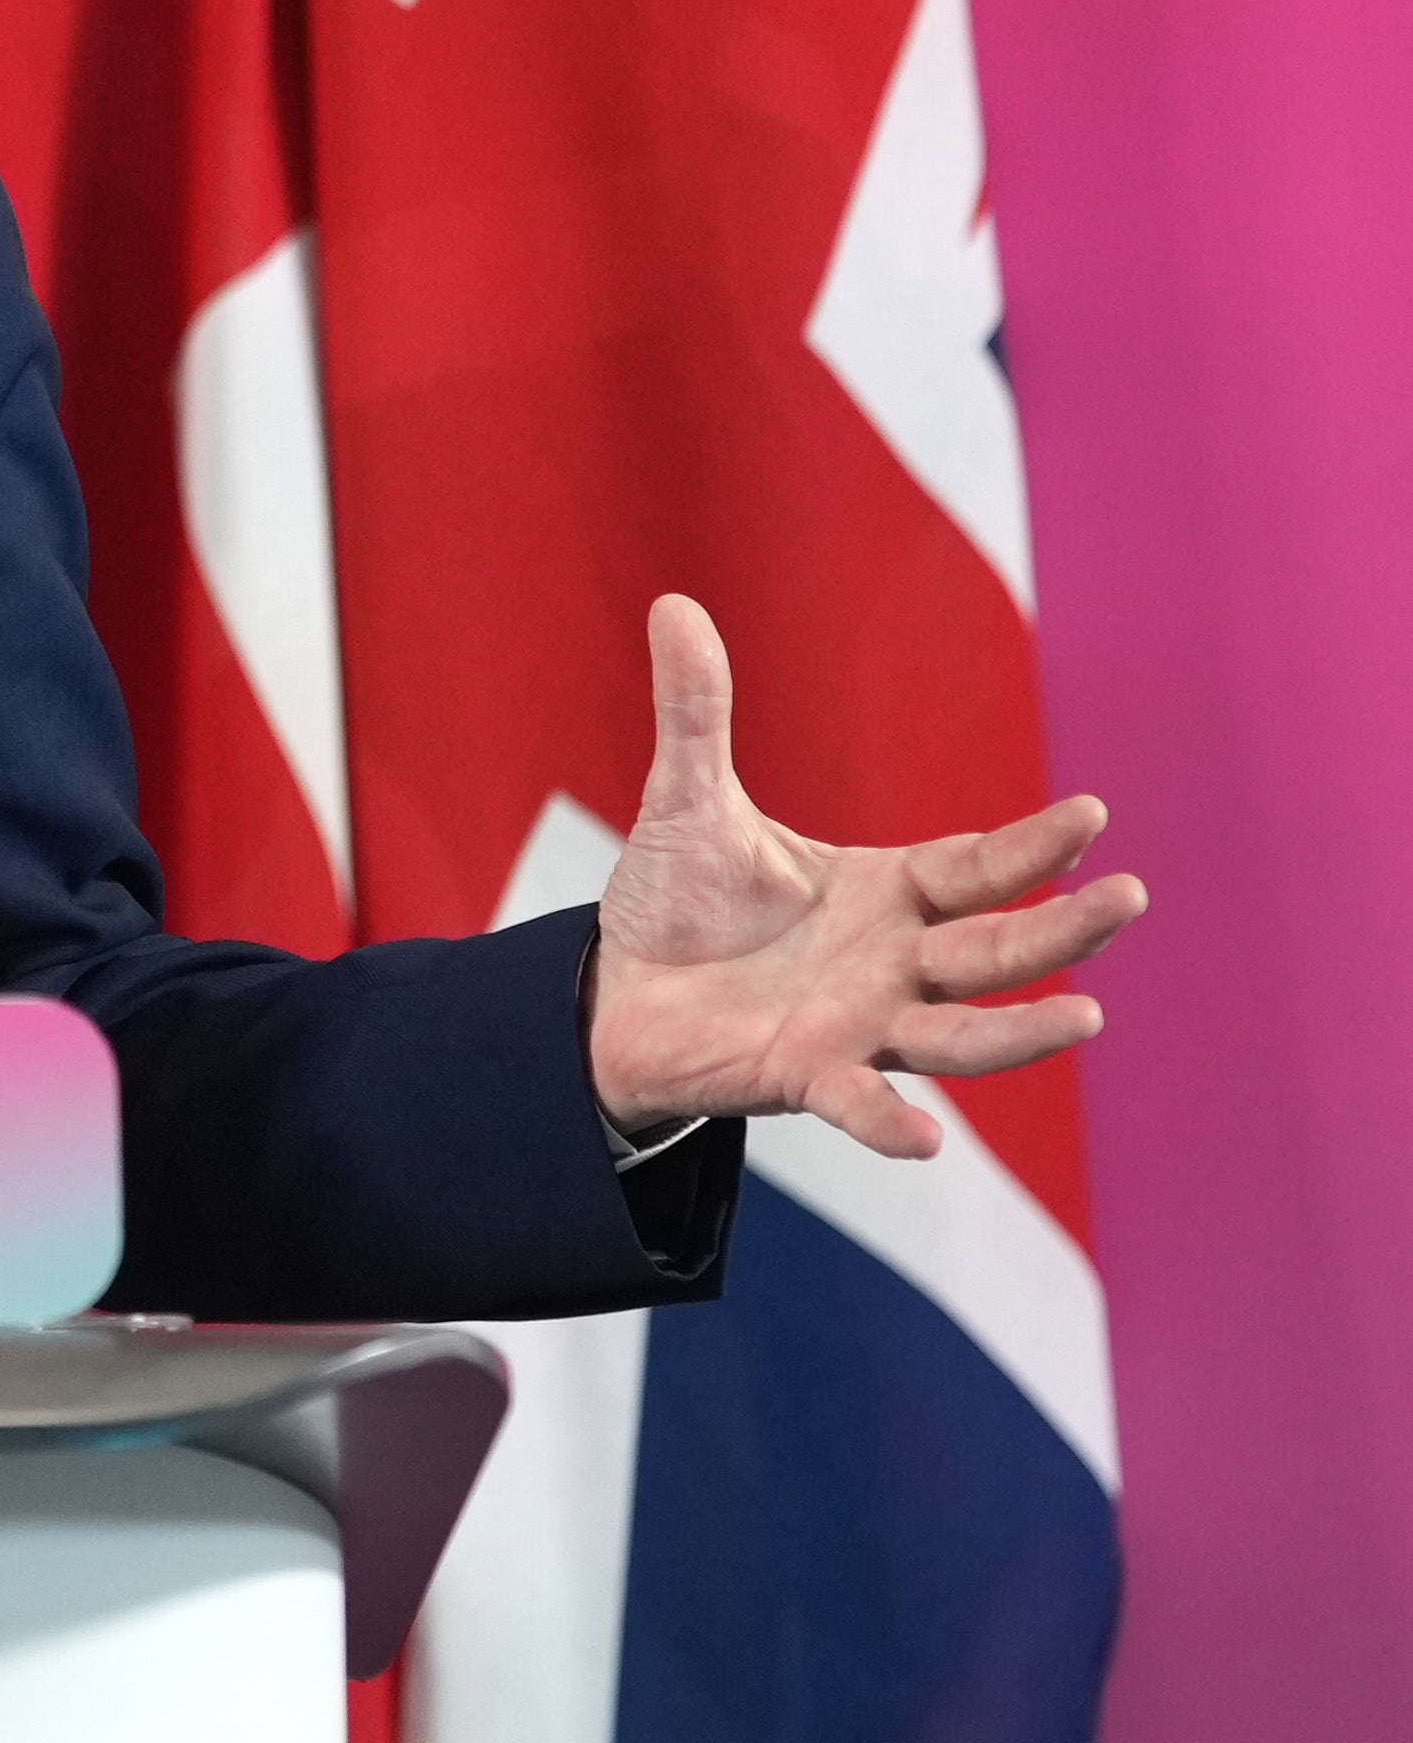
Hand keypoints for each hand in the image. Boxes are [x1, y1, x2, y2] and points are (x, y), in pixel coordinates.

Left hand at [586, 596, 1146, 1156]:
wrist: (615, 993)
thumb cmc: (677, 901)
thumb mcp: (686, 800)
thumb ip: (697, 711)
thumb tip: (674, 600)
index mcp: (889, 893)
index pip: (979, 869)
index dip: (1033, 849)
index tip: (1091, 817)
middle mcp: (895, 964)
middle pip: (996, 949)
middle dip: (1060, 928)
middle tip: (1128, 898)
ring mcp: (859, 1025)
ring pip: (960, 1036)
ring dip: (1020, 1033)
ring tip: (1084, 1017)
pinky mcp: (804, 1076)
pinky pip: (859, 1104)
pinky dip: (890, 1122)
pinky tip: (925, 1142)